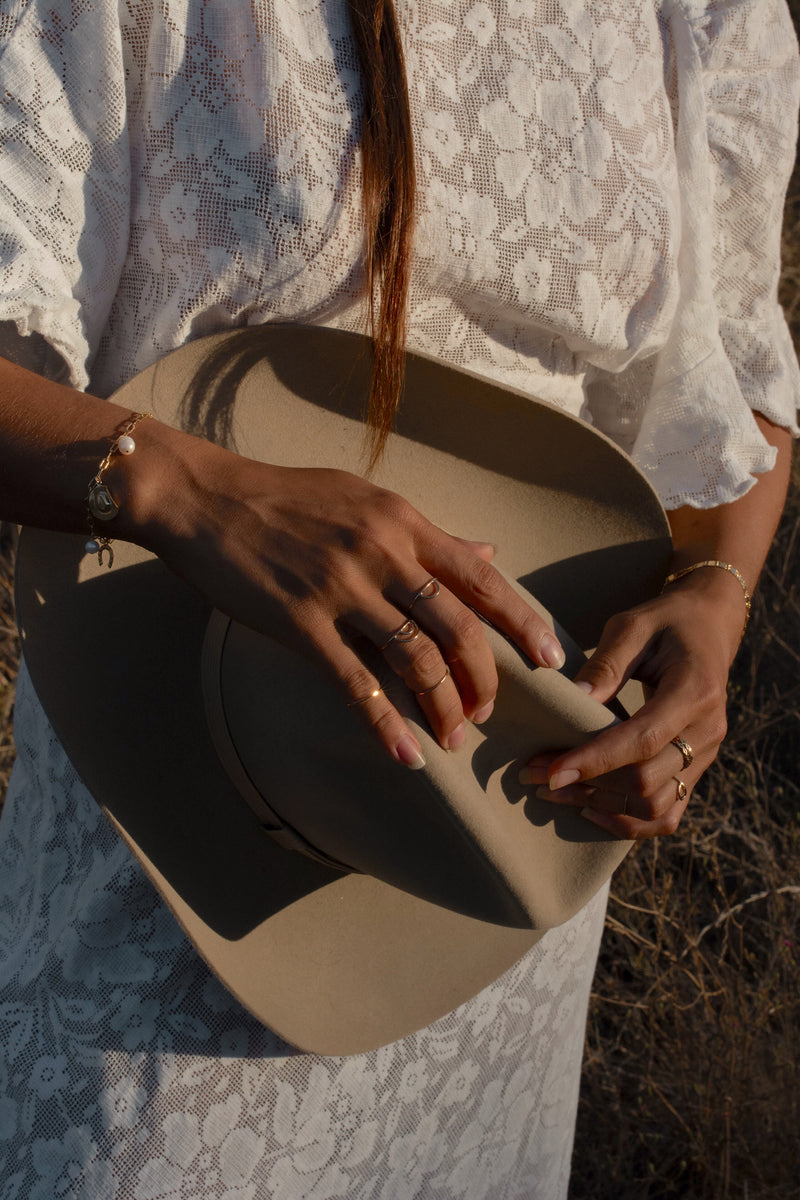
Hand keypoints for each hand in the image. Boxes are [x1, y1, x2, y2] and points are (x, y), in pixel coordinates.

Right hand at [134, 432, 565, 767]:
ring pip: (416, 659)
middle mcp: (383, 554)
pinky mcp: (301, 621)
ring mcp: (342, 587)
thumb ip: (429, 535)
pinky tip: (404, 754)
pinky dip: (384, 724)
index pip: (482, 578)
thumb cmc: (286, 498)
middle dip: (483, 679)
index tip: (551, 659)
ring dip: (442, 707)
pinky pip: (354, 681)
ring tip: (452, 738)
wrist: (206, 498)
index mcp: (403, 524)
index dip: (522, 623)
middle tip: (488, 713)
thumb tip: (487, 550)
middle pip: (457, 627)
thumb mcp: (368, 502)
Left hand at [518, 570, 744, 838]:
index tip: (550, 772)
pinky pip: (668, 814)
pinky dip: (629, 822)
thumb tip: (573, 702)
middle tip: (532, 774)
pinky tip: (590, 811)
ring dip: (601, 806)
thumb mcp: (632, 626)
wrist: (709, 628)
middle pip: (647, 780)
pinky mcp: (696, 767)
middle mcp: (707, 730)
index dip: (595, 761)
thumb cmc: (665, 622)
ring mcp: (706, 754)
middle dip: (586, 784)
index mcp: (694, 690)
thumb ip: (605, 665)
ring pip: (656, 806)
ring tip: (552, 793)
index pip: (643, 740)